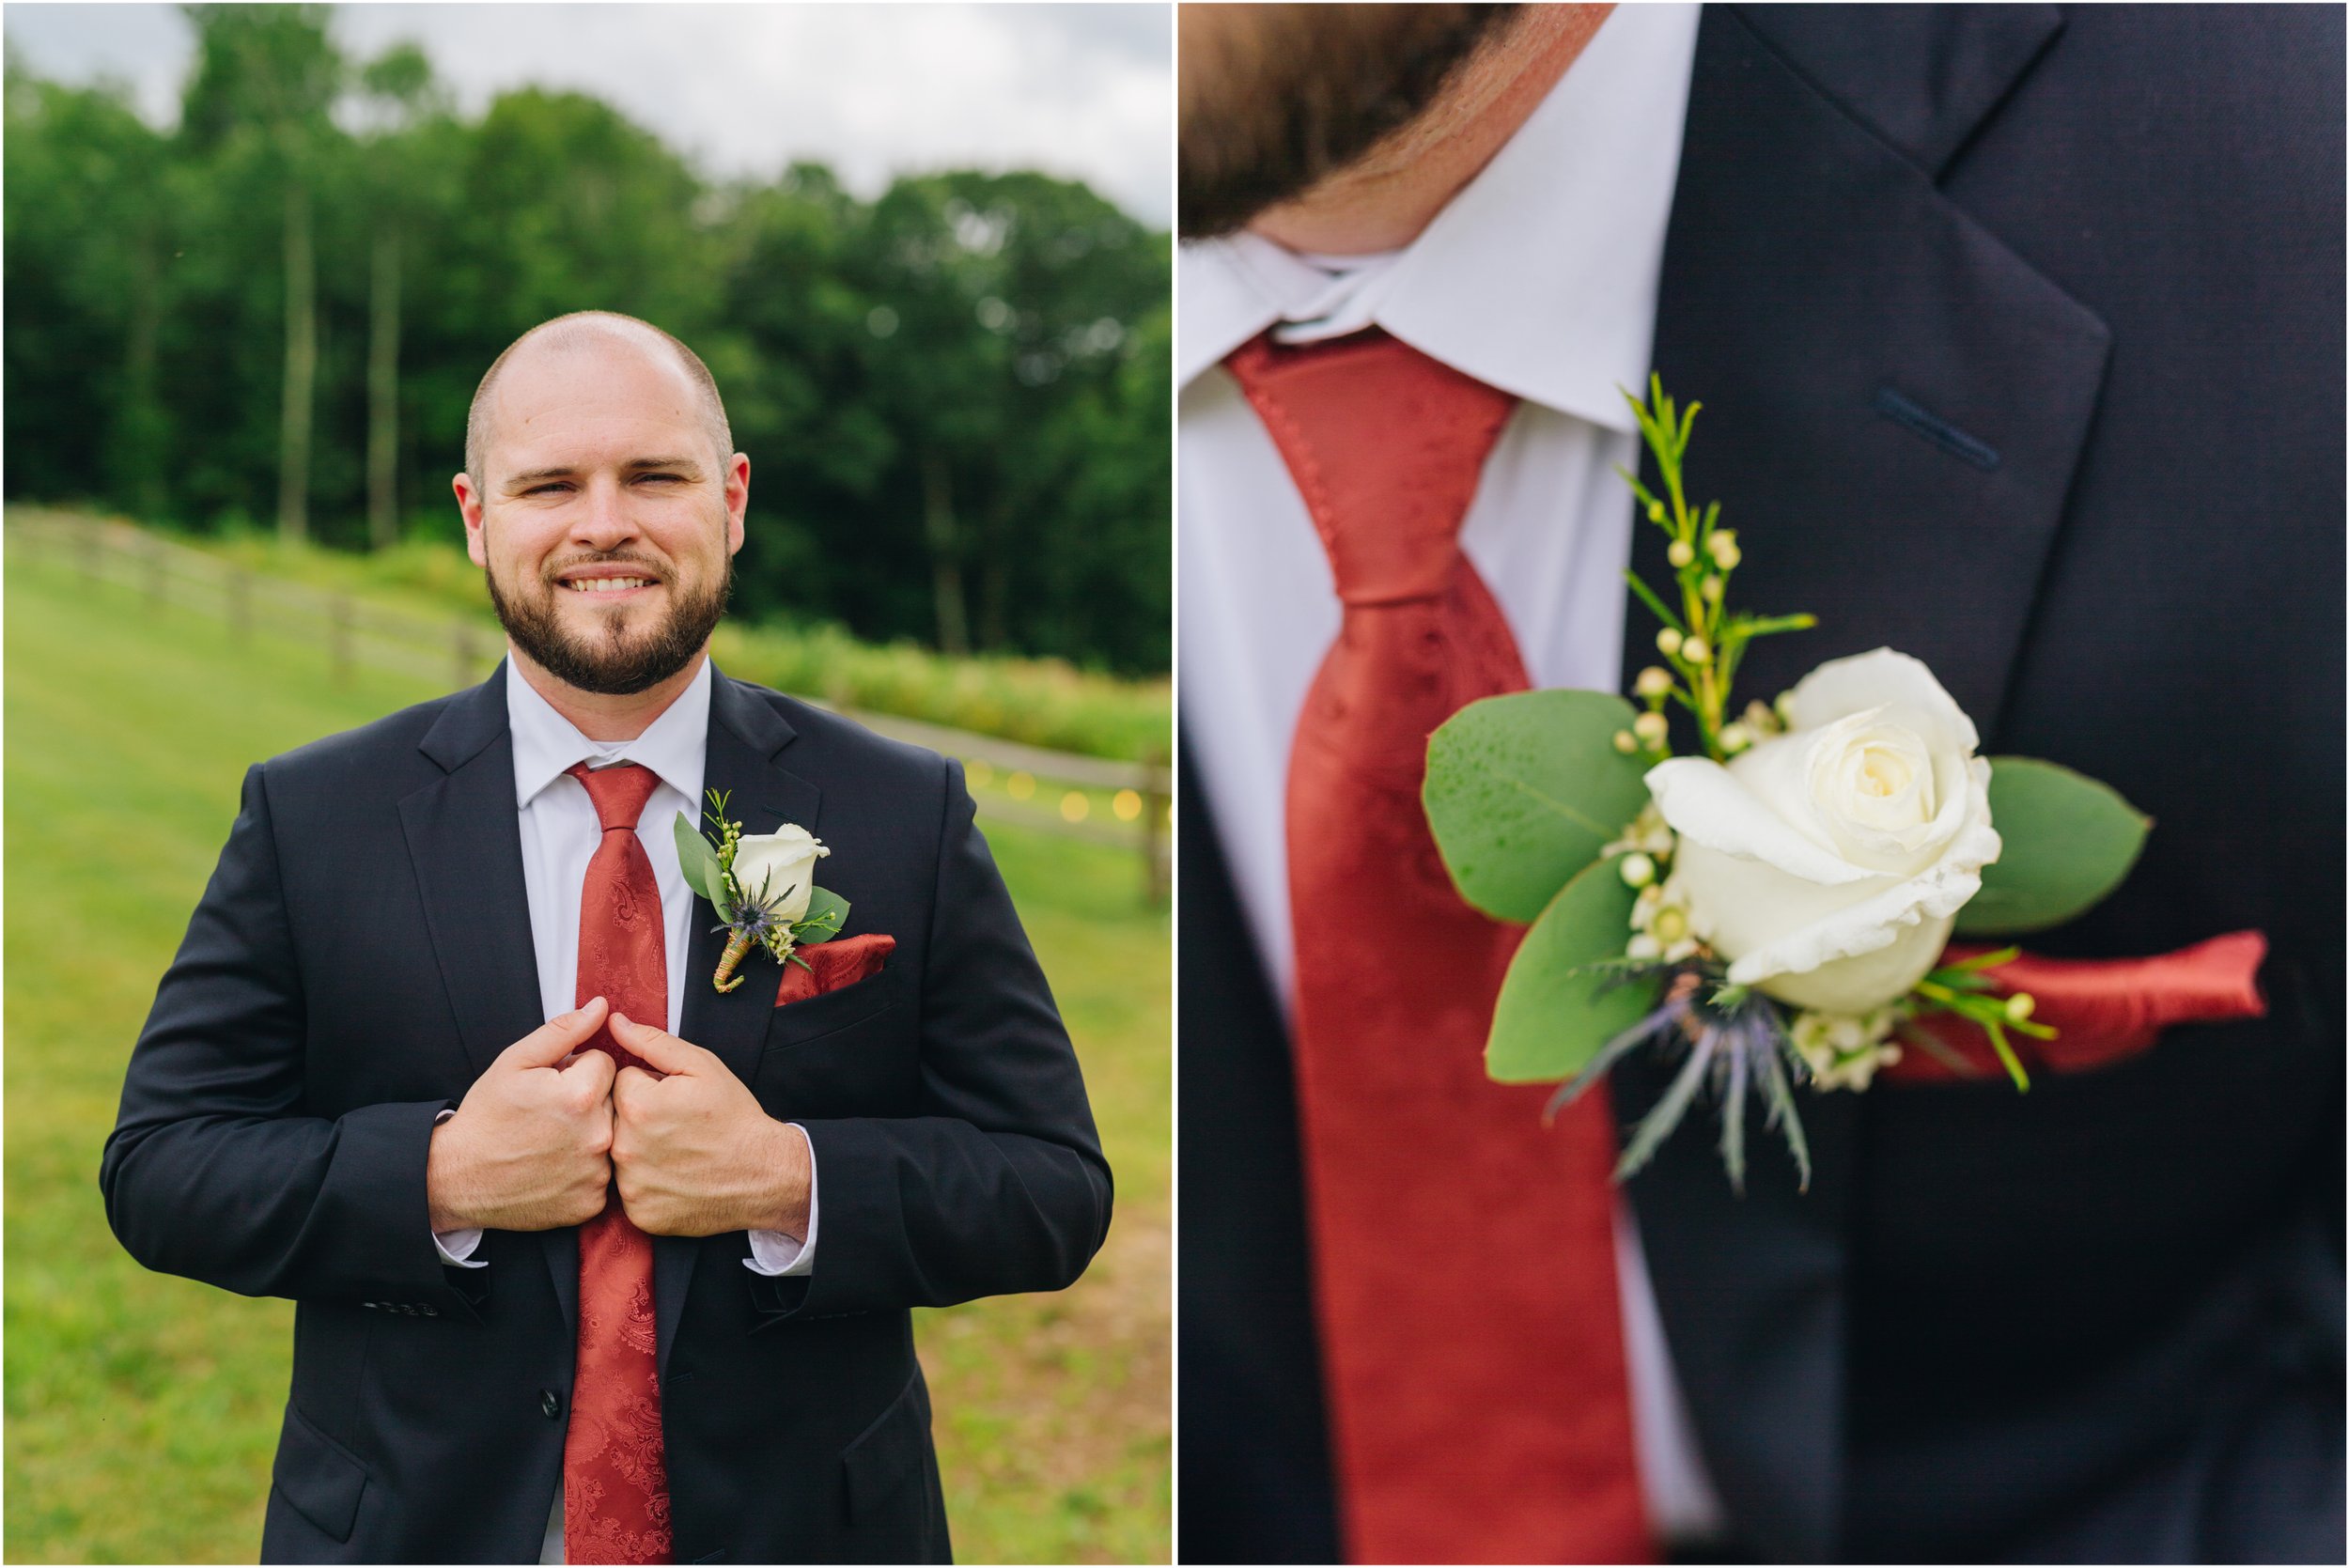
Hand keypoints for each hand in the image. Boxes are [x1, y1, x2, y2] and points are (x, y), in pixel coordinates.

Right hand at [426, 998, 616, 1232]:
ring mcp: (596, 1174)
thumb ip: (563, 1031)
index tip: (552, 1087)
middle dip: (588, 1100)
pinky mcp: (591, 1203)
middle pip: (612, 1100)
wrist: (457, 1177)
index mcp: (581, 1095)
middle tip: (551, 1115)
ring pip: (611, 1137)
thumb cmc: (486, 1116)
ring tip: (553, 1142)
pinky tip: (556, 1168)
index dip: (577, 1070)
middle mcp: (598, 1135)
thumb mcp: (515, 1062)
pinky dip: (586, 1170)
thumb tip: (601, 1007)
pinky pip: (605, 1175)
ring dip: (591, 1135)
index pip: (605, 1064)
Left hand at [607, 1012, 809, 1237]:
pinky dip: (647, 1184)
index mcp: (636, 1104)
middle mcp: (623, 1147)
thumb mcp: (702, 1066)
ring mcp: (630, 1185)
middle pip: (615, 1120)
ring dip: (640, 1151)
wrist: (764, 1173)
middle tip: (677, 1127)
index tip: (675, 1100)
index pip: (621, 1082)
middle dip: (639, 1117)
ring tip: (677, 1152)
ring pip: (619, 1155)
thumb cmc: (734, 1117)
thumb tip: (614, 1021)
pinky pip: (629, 1191)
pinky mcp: (639, 1213)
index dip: (649, 1087)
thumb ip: (652, 1042)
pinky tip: (674, 1178)